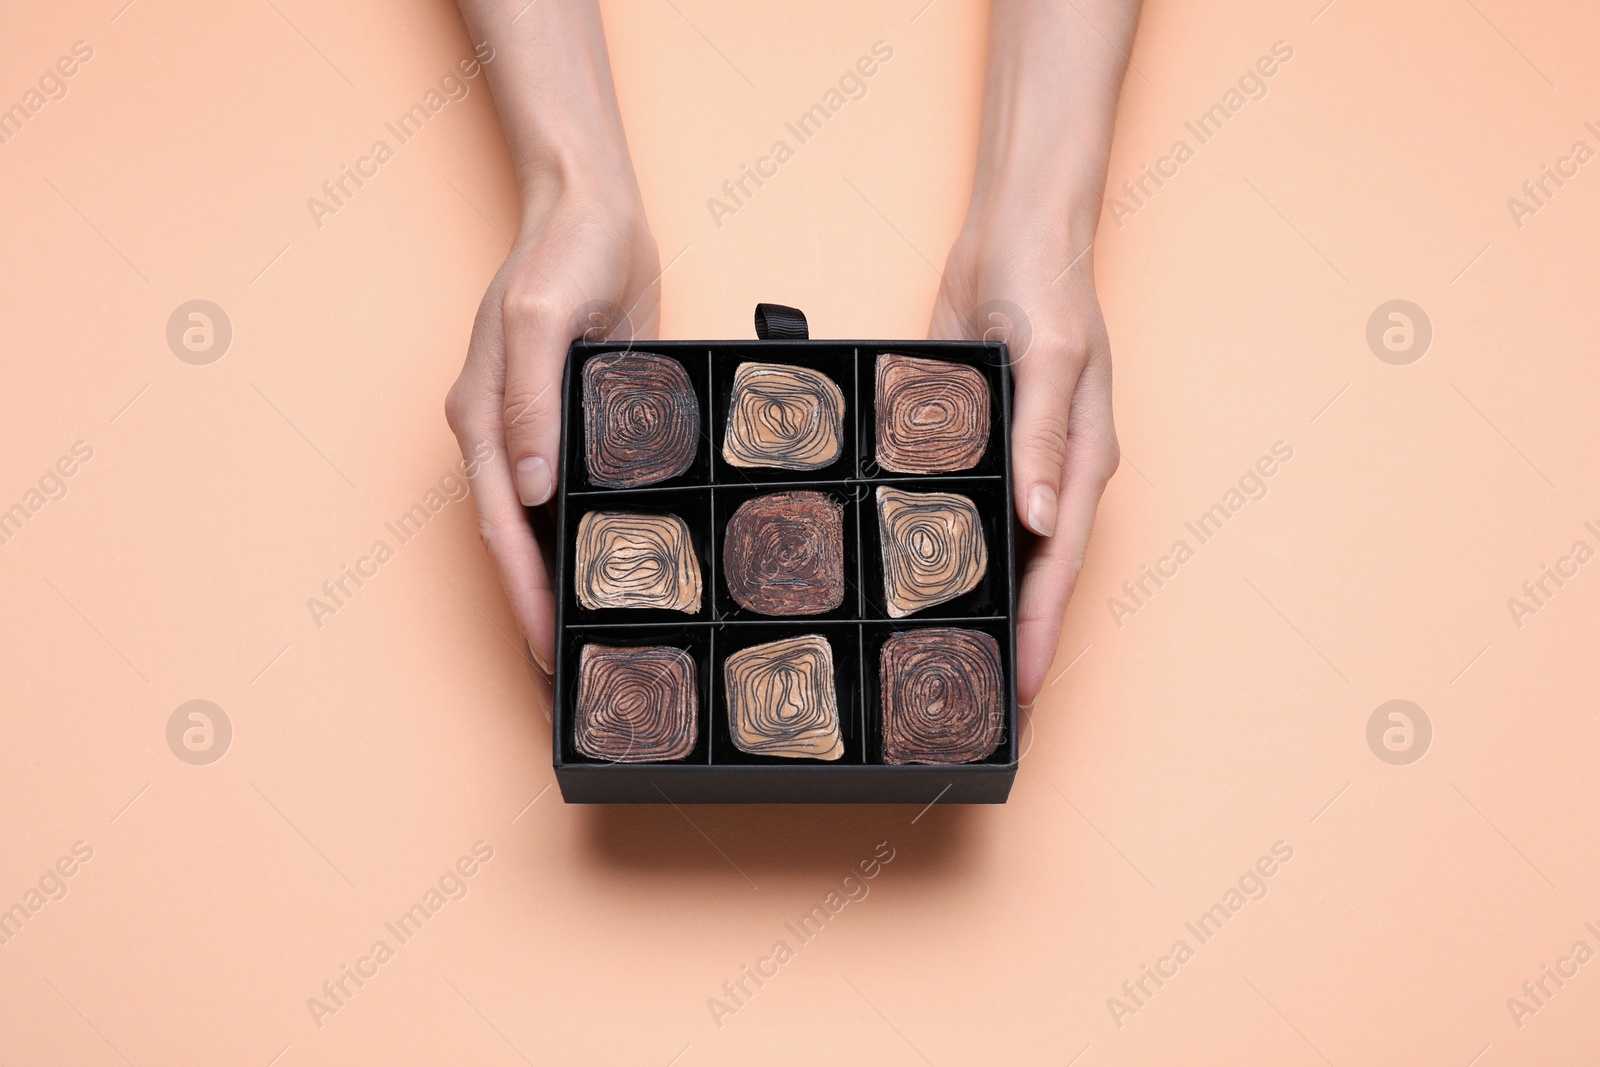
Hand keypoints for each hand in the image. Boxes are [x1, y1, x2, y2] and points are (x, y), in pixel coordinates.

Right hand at [445, 189, 659, 672]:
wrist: (596, 208)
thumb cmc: (563, 251)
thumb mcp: (542, 316)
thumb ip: (531, 400)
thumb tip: (529, 488)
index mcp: (483, 421)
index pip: (501, 528)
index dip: (522, 594)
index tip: (543, 651)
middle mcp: (507, 438)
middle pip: (517, 543)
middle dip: (539, 611)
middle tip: (571, 677)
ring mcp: (543, 435)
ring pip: (548, 529)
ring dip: (565, 586)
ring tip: (596, 644)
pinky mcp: (583, 425)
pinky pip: (586, 497)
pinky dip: (595, 541)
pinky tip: (622, 573)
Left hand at [930, 212, 1118, 705]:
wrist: (1013, 231)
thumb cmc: (1046, 284)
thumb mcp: (1048, 357)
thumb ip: (1038, 437)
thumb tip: (1041, 519)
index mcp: (1082, 460)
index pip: (1060, 566)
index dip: (1040, 631)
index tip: (1022, 689)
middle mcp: (1051, 473)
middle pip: (1035, 573)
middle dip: (1014, 638)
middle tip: (980, 702)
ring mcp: (1014, 461)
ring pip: (999, 549)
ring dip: (981, 602)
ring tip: (948, 658)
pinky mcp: (977, 441)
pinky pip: (963, 507)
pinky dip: (949, 548)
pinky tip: (919, 579)